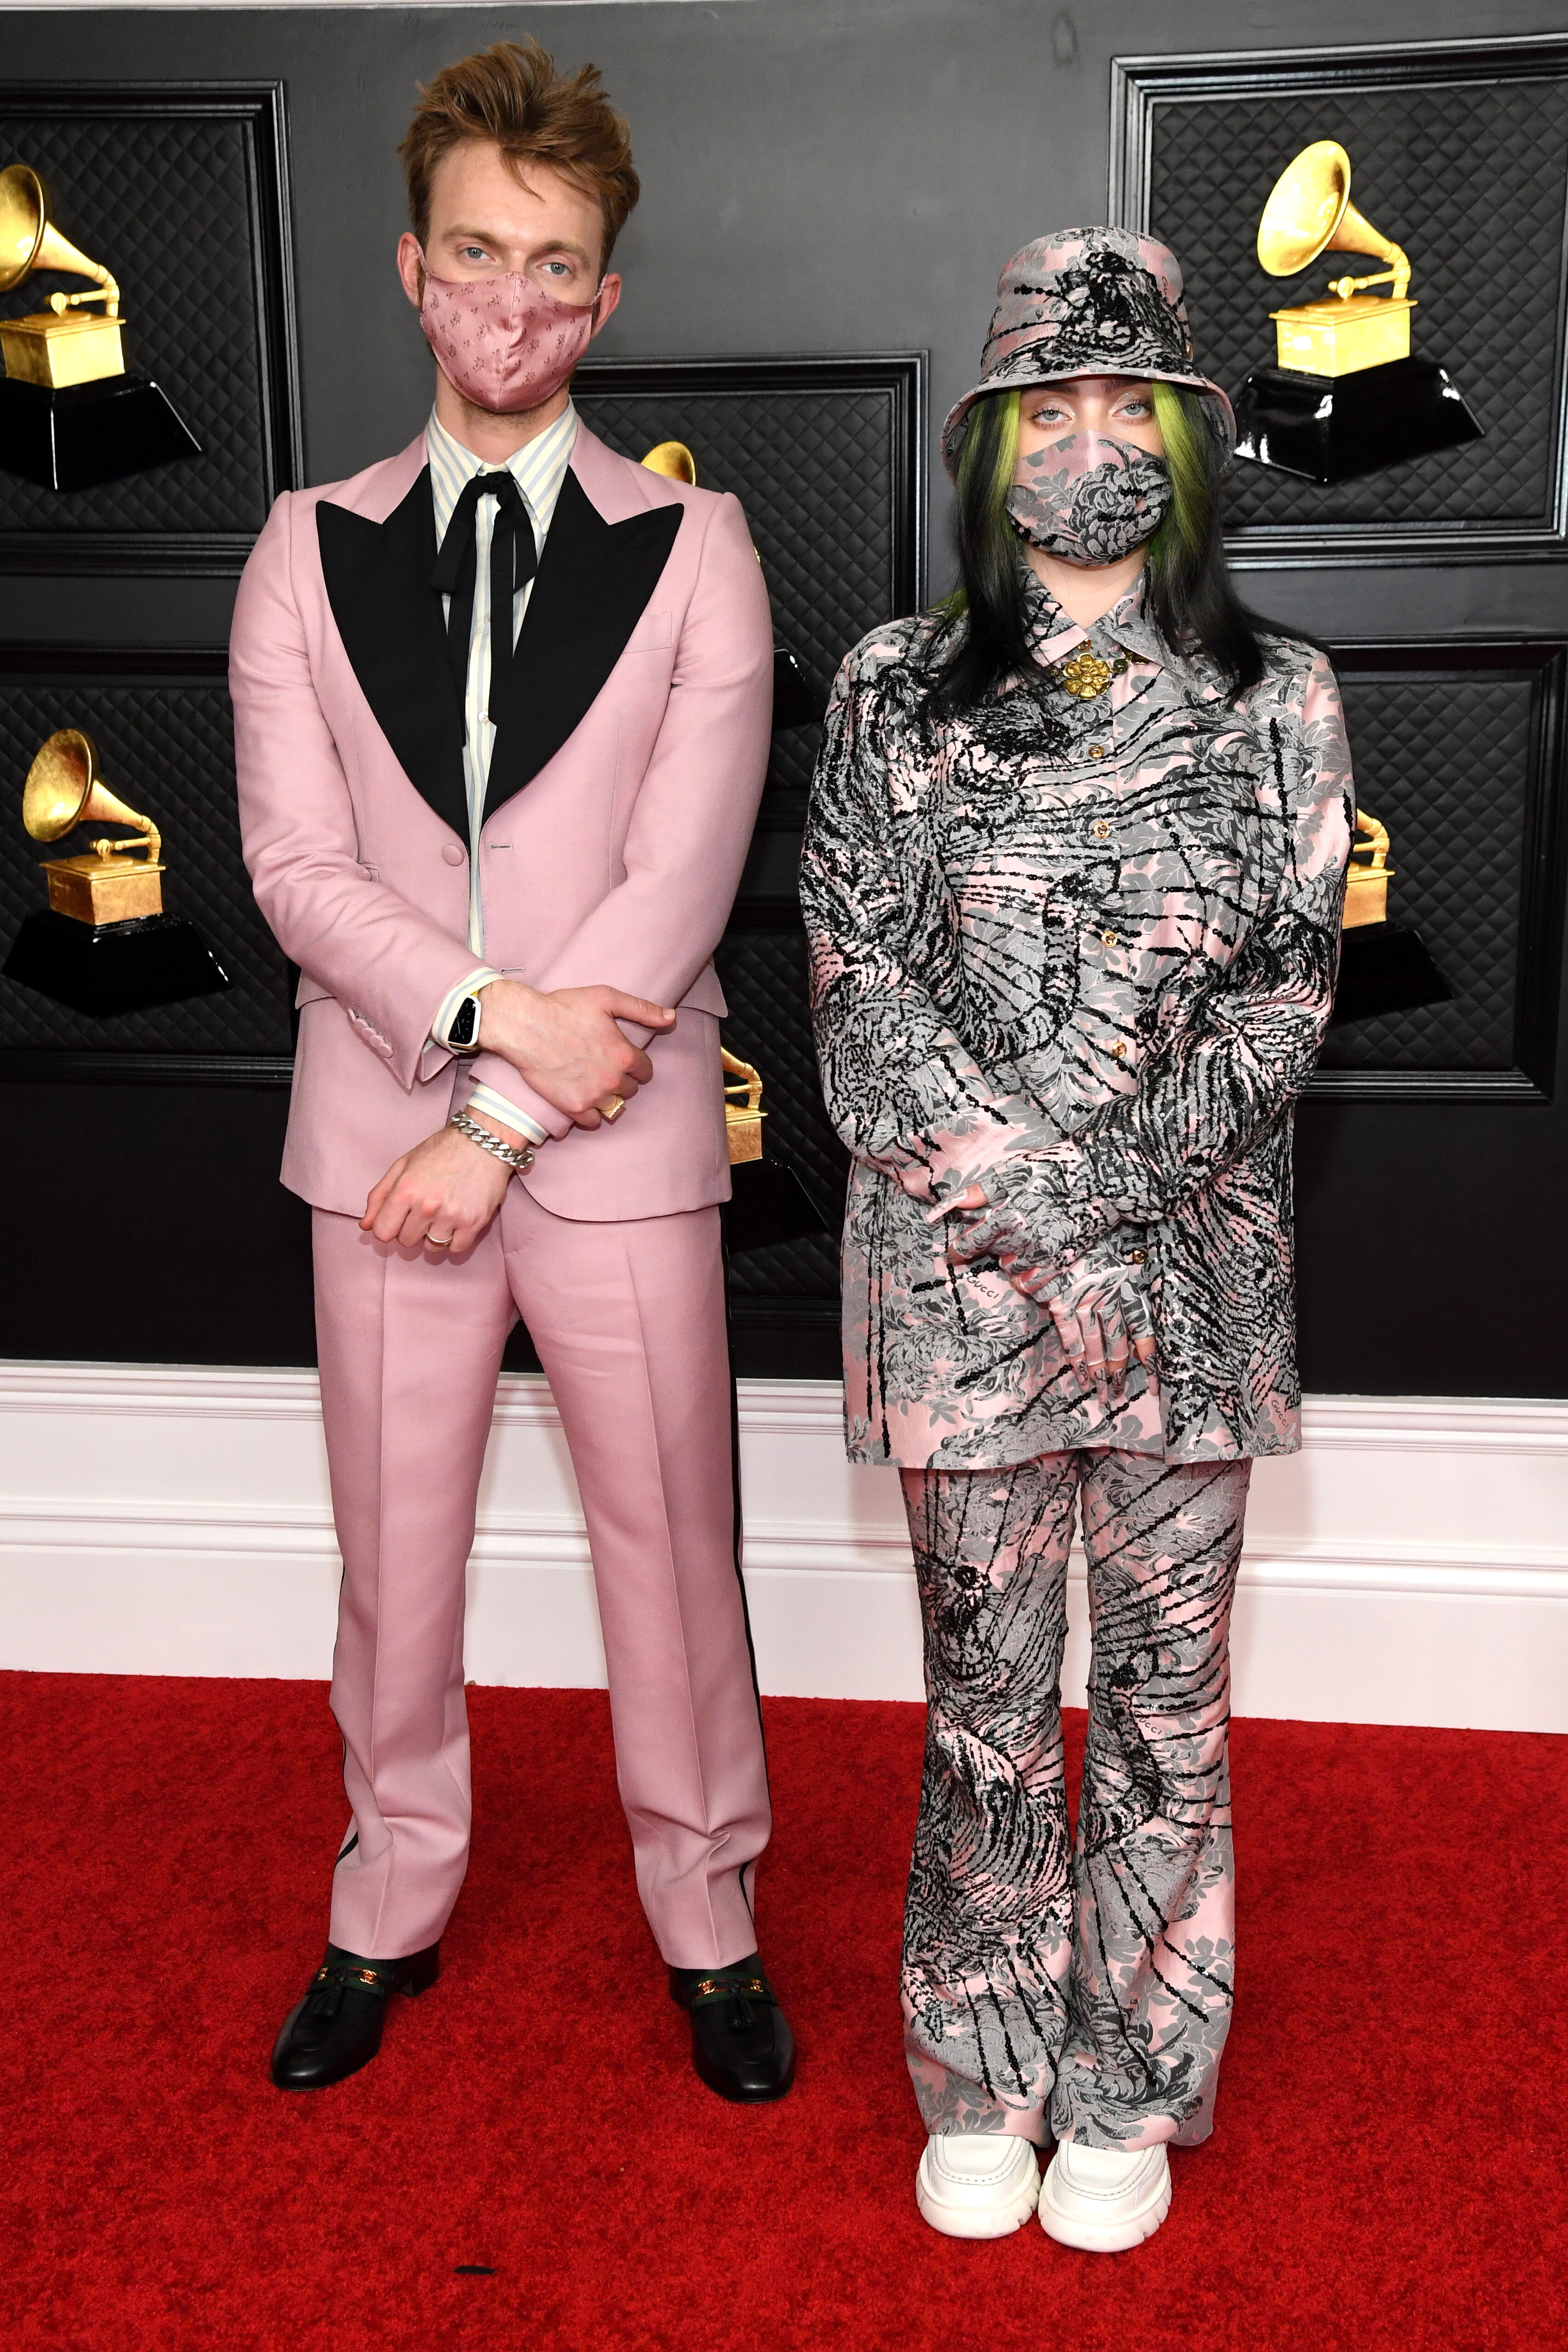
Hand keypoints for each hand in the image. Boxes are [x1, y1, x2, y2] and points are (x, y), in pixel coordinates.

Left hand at [361, 1120, 515, 1251]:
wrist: (484, 1141)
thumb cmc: (441, 1150)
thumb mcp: (403, 1165)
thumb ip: (380, 1196)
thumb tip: (365, 1226)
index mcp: (405, 1190)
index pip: (382, 1232)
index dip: (388, 1227)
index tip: (398, 1219)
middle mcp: (426, 1207)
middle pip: (406, 1241)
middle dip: (411, 1229)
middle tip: (424, 1210)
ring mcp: (451, 1216)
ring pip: (431, 1247)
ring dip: (433, 1235)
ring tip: (442, 1214)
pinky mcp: (474, 1223)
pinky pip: (455, 1249)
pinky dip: (454, 1240)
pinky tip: (457, 1222)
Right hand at [476, 979, 675, 1128]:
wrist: (524, 1026)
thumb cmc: (563, 1008)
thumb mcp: (606, 998)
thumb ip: (642, 1009)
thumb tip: (672, 1017)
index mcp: (625, 1054)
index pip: (645, 1071)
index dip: (635, 1063)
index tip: (620, 1057)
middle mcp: (613, 1079)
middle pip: (630, 1090)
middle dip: (621, 1079)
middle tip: (601, 1066)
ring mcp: (593, 1096)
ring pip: (613, 1106)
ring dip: (607, 1097)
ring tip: (591, 1082)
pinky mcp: (572, 1107)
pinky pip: (593, 1122)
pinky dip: (590, 1113)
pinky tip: (581, 1097)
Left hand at [939, 1155, 1075, 1278]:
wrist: (1102, 1178)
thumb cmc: (1056, 1168)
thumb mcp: (1014, 1171)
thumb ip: (981, 1192)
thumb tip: (950, 1204)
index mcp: (1009, 1215)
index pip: (972, 1242)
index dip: (959, 1250)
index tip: (954, 1253)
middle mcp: (1025, 1239)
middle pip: (994, 1254)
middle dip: (994, 1244)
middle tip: (1007, 1228)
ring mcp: (1045, 1254)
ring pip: (1012, 1270)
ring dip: (1012, 1258)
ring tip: (1025, 1239)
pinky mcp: (1064, 1263)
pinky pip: (1035, 1286)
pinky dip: (1029, 1278)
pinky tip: (1033, 1262)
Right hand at [1023, 1253, 1156, 1406]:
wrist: (1055, 1227)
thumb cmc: (1087, 1240)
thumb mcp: (1114, 1254)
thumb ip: (1124, 1278)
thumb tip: (1136, 1308)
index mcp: (1125, 1283)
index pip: (1143, 1326)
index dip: (1150, 1355)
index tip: (1158, 1380)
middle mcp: (1108, 1296)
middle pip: (1119, 1342)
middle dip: (1120, 1372)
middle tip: (1120, 1394)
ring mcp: (1084, 1301)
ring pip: (1097, 1345)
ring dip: (1100, 1374)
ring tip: (1103, 1395)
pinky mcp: (1061, 1303)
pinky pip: (1071, 1338)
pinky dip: (1076, 1360)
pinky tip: (1081, 1378)